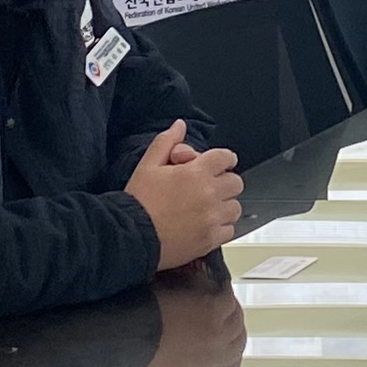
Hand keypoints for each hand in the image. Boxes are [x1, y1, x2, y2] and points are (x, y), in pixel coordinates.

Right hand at [125, 122, 241, 267]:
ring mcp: (212, 219)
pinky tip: (205, 224)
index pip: (226, 158)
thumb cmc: (138, 201)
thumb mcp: (147, 165)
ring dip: (225, 205)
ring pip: (235, 207)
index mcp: (196, 173)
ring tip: (207, 207)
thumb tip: (179, 126)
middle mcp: (209, 194)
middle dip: (225, 182)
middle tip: (210, 186)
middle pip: (235, 182)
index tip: (220, 164)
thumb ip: (167, 142)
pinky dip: (221, 227)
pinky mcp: (210, 239)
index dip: (223, 159)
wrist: (131, 236)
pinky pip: (229, 230)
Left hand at [145, 269, 246, 366]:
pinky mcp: (216, 309)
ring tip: (215, 299)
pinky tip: (216, 286)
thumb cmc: (145, 360)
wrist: (135, 334)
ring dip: (227, 309)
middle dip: (230, 330)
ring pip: (236, 318)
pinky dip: (223, 291)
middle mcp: (223, 358)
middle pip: (238, 341)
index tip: (218, 343)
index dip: (227, 355)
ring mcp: (222, 332)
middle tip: (219, 317)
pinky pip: (229, 300)